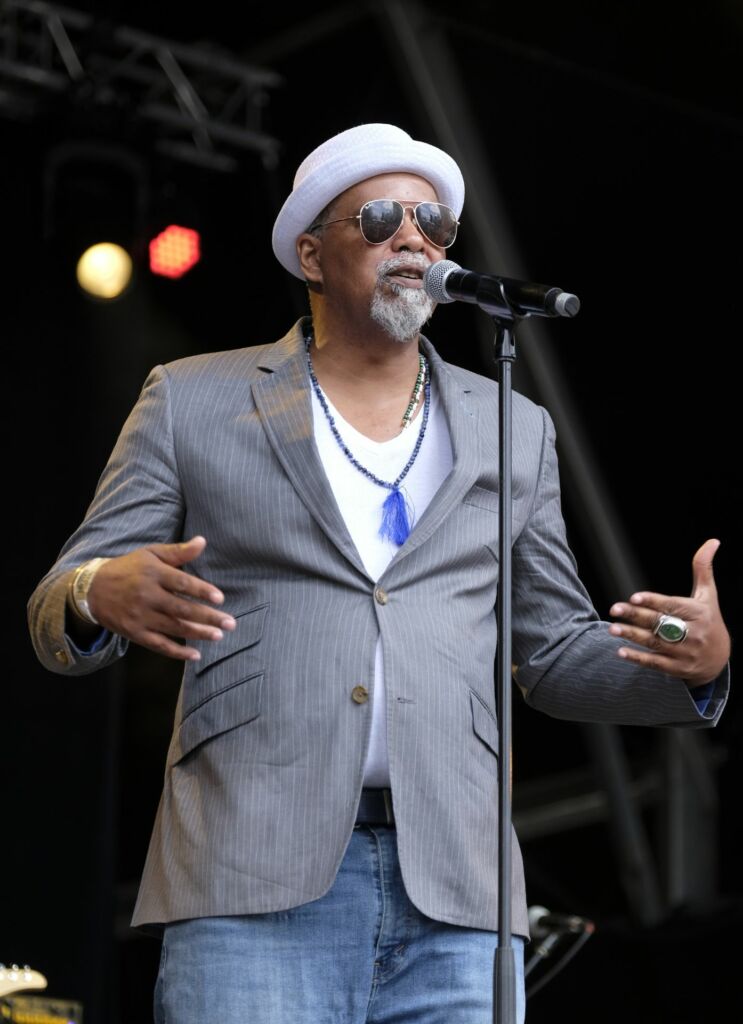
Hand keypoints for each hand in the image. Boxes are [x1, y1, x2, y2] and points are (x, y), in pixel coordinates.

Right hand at [85, 535, 235, 661]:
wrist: (92, 590)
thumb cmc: (129, 568)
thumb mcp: (151, 554)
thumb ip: (178, 551)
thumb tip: (202, 541)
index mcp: (153, 573)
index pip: (181, 583)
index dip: (201, 591)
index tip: (220, 598)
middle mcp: (147, 596)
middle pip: (181, 608)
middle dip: (207, 617)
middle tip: (230, 623)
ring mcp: (140, 616)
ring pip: (173, 628)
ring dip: (198, 634)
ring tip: (219, 636)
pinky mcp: (135, 633)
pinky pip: (159, 645)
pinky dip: (177, 652)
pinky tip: (195, 655)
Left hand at [608, 538, 730, 686]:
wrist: (719, 659)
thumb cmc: (708, 620)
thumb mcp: (708, 595)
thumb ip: (703, 568)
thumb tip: (712, 541)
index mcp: (699, 613)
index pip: (673, 606)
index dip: (654, 601)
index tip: (634, 597)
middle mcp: (693, 634)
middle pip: (661, 624)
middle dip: (637, 616)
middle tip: (614, 609)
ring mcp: (686, 653)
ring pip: (656, 643)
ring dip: (632, 636)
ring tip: (612, 628)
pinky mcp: (678, 669)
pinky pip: (655, 663)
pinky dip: (638, 658)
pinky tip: (620, 652)